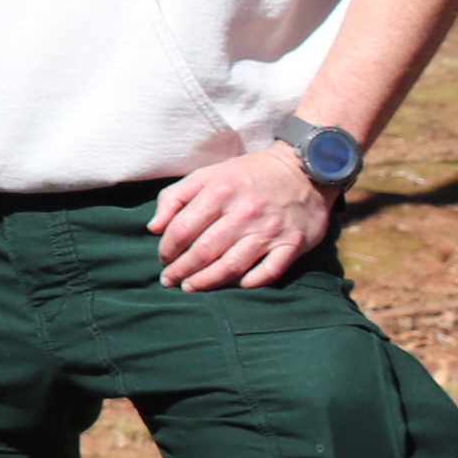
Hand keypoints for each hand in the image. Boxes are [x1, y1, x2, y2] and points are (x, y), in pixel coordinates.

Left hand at [150, 145, 331, 291]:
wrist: (303, 170)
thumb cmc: (247, 175)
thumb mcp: (207, 174)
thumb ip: (175, 197)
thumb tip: (154, 228)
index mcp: (219, 192)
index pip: (182, 229)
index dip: (167, 248)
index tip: (162, 258)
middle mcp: (244, 212)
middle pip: (204, 250)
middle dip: (181, 269)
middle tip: (169, 280)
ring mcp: (270, 230)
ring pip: (232, 265)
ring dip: (208, 281)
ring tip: (191, 287)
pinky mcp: (293, 243)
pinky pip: (269, 272)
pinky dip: (251, 282)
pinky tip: (236, 286)